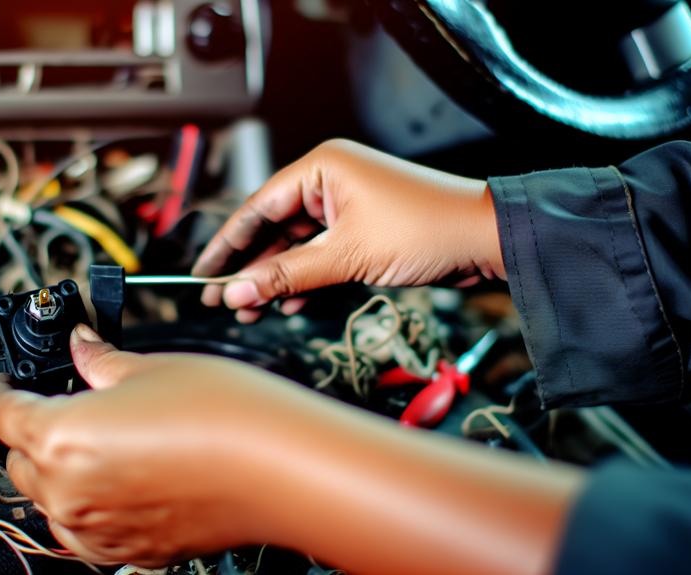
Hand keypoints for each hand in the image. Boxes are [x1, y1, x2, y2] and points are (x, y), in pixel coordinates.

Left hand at [0, 324, 331, 565]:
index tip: (11, 380)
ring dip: (57, 471)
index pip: (2, 413)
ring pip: (49, 501)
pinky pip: (85, 530)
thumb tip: (81, 346)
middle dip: (31, 430)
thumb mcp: (150, 367)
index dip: (3, 389)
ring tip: (98, 440)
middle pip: (19, 462)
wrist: (282, 469)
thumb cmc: (225, 416)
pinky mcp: (130, 552)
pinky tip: (120, 478)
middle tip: (63, 402)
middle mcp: (68, 493)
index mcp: (59, 438)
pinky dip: (87, 505)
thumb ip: (98, 360)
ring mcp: (97, 530)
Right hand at [192, 139, 504, 321]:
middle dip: (250, 268)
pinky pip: (321, 257)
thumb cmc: (427, 228)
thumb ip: (288, 275)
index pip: (258, 207)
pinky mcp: (362, 232)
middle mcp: (330, 183)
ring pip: (296, 247)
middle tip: (222, 300)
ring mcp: (347, 209)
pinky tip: (288, 305)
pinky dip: (306, 281)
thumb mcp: (347, 256)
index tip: (203, 274)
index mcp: (321, 168)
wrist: (487, 240)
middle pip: (274, 229)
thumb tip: (237, 290)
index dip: (227, 243)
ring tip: (250, 311)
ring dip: (276, 280)